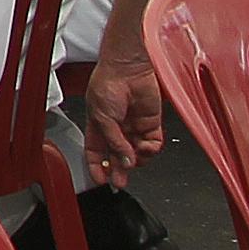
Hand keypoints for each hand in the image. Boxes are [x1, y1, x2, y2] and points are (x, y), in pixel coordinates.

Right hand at [80, 58, 166, 179]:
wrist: (127, 69)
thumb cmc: (107, 84)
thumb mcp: (102, 117)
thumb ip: (114, 142)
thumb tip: (125, 162)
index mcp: (98, 127)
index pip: (95, 153)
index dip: (96, 167)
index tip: (101, 180)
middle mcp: (116, 129)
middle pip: (117, 157)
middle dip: (118, 170)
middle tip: (120, 181)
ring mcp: (133, 127)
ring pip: (137, 154)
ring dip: (137, 159)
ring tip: (135, 157)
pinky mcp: (150, 123)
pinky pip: (153, 144)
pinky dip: (151, 149)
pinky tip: (146, 147)